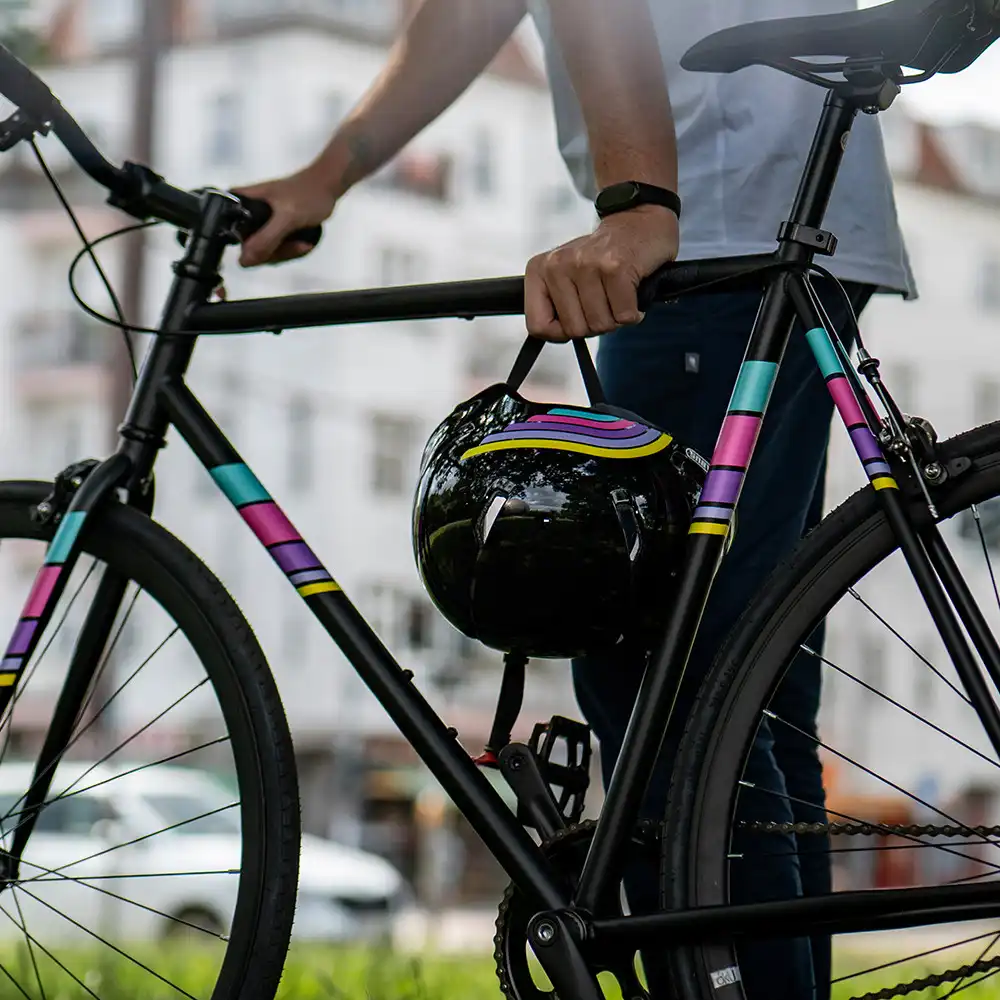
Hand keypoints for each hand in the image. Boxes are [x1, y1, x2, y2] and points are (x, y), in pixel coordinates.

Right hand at [234, 166, 339, 266]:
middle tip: (295, 244)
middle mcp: (246, 212)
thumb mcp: (287, 218)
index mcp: (240, 202)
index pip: (227, 231)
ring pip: (264, 251)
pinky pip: (275, 248)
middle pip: (249, 247)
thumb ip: (266, 238)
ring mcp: (260, 221)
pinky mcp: (272, 228)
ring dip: (285, 252)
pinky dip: (289, 249)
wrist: (327, 185)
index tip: (268, 247)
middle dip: (274, 251)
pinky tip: (302, 243)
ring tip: (302, 243)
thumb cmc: (308, 195)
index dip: (244, 246)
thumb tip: (244, 260)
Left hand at [524, 204, 678, 340]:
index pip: (538, 326)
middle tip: (604, 300)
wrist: (638, 220)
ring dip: (616, 317)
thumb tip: (556, 335)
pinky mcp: (615, 267)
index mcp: (540, 269)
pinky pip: (624, 316)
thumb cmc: (603, 255)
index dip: (560, 333)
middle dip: (595, 324)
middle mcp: (558, 264)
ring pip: (600, 325)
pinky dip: (634, 312)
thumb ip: (555, 306)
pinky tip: (632, 291)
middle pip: (574, 330)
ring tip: (618, 293)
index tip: (576, 319)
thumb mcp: (567, 277)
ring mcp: (586, 264)